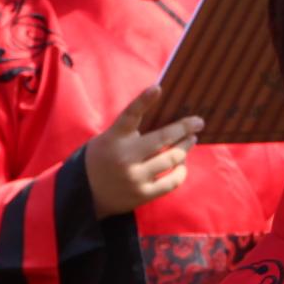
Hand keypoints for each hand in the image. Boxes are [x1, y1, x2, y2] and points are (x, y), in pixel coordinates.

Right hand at [84, 86, 200, 216]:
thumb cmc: (101, 160)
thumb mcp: (108, 140)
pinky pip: (171, 181)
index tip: (157, 88)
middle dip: (184, 128)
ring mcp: (135, 177)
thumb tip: (164, 121)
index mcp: (113, 139)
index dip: (143, 100)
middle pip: (162, 138)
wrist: (85, 194)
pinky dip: (181, 171)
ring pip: (171, 158)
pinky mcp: (143, 194)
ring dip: (185, 147)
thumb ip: (129, 131)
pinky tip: (182, 164)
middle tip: (198, 122)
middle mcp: (124, 157)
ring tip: (191, 140)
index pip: (129, 115)